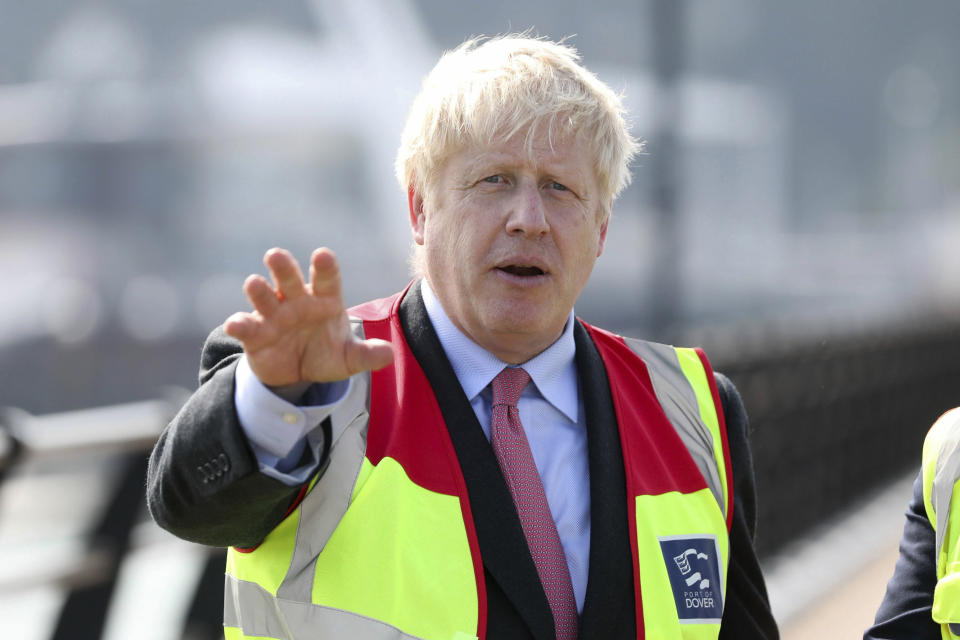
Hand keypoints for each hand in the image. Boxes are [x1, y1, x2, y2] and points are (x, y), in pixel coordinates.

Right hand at [223, 247, 393, 386]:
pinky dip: (239, 324)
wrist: (298, 373)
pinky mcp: (255, 334)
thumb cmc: (326, 353)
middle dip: (283, 267)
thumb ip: (367, 354)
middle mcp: (297, 301)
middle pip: (289, 279)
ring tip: (254, 283)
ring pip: (264, 296)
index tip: (322, 255)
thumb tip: (389, 354)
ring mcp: (274, 315)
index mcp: (324, 300)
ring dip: (259, 290)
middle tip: (275, 255)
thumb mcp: (349, 358)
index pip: (326, 279)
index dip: (324, 267)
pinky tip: (235, 324)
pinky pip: (246, 326)